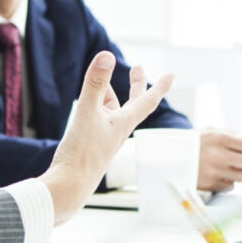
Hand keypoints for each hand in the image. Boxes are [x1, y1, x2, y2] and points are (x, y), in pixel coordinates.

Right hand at [43, 52, 173, 224]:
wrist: (69, 187)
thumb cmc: (81, 153)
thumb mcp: (86, 112)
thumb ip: (95, 83)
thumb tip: (106, 55)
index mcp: (123, 123)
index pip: (147, 101)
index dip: (159, 86)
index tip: (172, 74)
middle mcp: (118, 131)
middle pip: (132, 104)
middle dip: (135, 85)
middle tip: (137, 68)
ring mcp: (105, 139)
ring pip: (112, 111)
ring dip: (110, 95)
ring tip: (102, 83)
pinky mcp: (91, 147)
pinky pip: (99, 121)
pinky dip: (96, 108)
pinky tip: (86, 107)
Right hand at [197, 129, 241, 191]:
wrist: (170, 158)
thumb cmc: (194, 144)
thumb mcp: (209, 131)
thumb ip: (231, 135)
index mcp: (219, 139)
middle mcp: (218, 155)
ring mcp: (215, 171)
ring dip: (239, 172)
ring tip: (229, 167)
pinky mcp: (211, 184)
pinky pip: (231, 185)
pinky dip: (228, 181)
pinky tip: (219, 175)